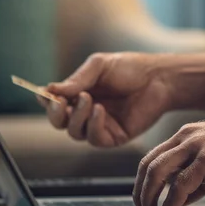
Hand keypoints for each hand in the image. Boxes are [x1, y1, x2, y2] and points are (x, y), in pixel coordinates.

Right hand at [39, 52, 171, 146]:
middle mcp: (85, 112)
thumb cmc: (129, 69)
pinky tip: (100, 110)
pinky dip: (94, 124)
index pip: (53, 103)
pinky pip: (95, 138)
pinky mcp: (114, 137)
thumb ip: (76, 80)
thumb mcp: (99, 67)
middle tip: (60, 102)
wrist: (158, 79)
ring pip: (74, 132)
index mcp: (78, 94)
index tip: (46, 94)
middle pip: (59, 122)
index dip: (46, 101)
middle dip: (55, 114)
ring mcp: (99, 126)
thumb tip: (49, 90)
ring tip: (88, 99)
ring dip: (76, 117)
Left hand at [133, 119, 204, 205]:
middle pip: (148, 165)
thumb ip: (195, 179)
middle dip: (140, 192)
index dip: (142, 181)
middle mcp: (186, 138)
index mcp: (186, 136)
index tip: (141, 200)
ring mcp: (195, 147)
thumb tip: (179, 199)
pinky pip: (179, 186)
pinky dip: (169, 204)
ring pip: (157, 173)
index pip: (152, 158)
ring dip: (149, 199)